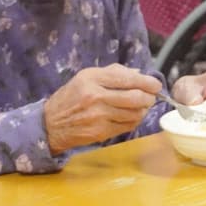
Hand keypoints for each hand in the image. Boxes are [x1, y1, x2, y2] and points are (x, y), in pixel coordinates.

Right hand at [43, 65, 160, 154]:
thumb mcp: (86, 77)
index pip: (128, 79)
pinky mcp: (100, 132)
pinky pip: (127, 126)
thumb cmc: (71, 97)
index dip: (147, 82)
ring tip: (142, 106)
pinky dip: (134, 120)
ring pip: (134, 113)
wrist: (50, 124)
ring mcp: (98, 116)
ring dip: (143, 110)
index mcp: (92, 79)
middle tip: (152, 96)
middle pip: (135, 97)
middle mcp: (95, 97)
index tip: (155, 84)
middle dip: (149, 97)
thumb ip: (113, 72)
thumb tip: (139, 73)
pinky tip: (131, 116)